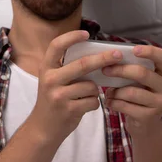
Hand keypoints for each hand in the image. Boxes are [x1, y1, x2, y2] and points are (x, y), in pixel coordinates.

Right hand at [26, 30, 123, 146]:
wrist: (43, 128)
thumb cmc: (54, 100)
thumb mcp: (54, 81)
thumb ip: (68, 69)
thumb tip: (97, 56)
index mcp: (46, 68)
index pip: (57, 46)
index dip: (72, 37)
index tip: (86, 33)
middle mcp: (50, 79)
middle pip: (83, 64)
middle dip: (103, 58)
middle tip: (118, 55)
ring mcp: (59, 95)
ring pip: (91, 86)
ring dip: (94, 91)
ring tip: (84, 97)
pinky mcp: (68, 109)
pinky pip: (93, 101)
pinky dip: (93, 103)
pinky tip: (83, 107)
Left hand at [102, 44, 161, 132]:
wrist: (145, 125)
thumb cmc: (139, 97)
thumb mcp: (140, 82)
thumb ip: (133, 69)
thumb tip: (110, 57)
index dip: (150, 51)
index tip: (134, 49)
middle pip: (142, 73)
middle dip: (121, 70)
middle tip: (105, 70)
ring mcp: (159, 103)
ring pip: (131, 92)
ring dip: (115, 92)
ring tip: (108, 93)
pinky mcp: (149, 116)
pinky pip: (126, 106)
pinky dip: (114, 103)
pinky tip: (110, 103)